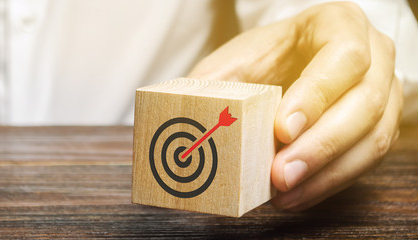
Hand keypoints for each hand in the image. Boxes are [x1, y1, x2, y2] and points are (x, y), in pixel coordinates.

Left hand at [188, 2, 402, 210]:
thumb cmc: (267, 57)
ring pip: (373, 138)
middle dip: (320, 146)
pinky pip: (366, 161)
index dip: (316, 95)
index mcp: (340, 24)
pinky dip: (330, 183)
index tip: (282, 129)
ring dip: (328, 173)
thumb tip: (177, 115)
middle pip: (365, 103)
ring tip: (285, 192)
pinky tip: (296, 196)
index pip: (344, 56)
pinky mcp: (379, 127)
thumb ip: (212, 83)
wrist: (292, 60)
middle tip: (280, 175)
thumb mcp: (236, 60)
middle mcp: (374, 56)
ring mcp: (384, 93)